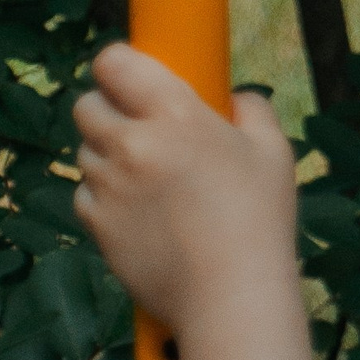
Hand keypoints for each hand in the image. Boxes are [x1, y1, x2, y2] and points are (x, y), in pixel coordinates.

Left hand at [73, 44, 300, 337]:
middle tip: (140, 128)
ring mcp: (108, 185)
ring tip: (149, 179)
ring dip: (108, 156)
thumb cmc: (260, 221)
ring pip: (86, 151)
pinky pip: (86, 194)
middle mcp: (131, 144)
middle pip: (87, 104)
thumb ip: (252, 110)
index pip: (113, 62)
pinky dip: (105, 197)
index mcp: (174, 114)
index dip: (119, 66)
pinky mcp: (95, 223)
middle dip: (109, 110)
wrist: (231, 297)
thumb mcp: (274, 153)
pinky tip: (141, 213)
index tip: (133, 78)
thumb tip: (236, 97)